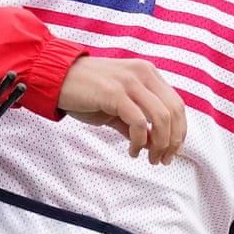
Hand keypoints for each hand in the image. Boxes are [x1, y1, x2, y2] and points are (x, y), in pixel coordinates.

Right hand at [57, 56, 186, 164]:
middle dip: (173, 141)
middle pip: (174, 112)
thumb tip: (155, 145)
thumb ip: (137, 122)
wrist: (53, 77)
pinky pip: (138, 122)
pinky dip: (140, 141)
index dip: (180, 130)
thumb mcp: (118, 106)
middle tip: (164, 160)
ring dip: (160, 144)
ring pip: (161, 117)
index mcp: (148, 74)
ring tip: (150, 159)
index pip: (176, 105)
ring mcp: (129, 81)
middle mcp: (143, 74)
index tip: (174, 151)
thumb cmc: (85, 92)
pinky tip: (133, 151)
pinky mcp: (114, 92)